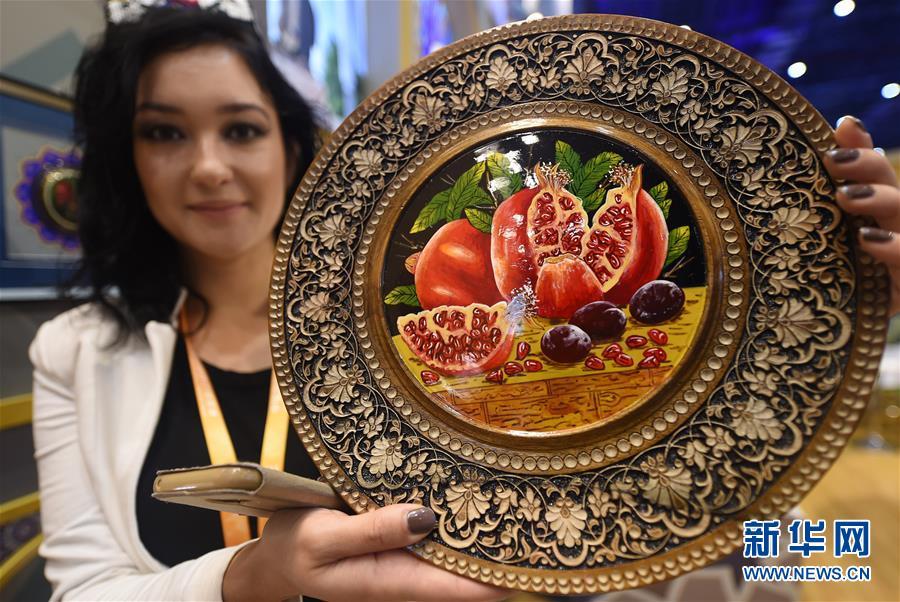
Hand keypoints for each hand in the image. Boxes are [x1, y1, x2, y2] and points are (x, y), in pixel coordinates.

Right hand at [223, 504, 510, 601]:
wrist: (274, 554)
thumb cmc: (295, 547)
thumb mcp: (325, 539)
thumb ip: (374, 530)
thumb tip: (426, 518)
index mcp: (394, 582)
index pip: (464, 589)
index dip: (503, 576)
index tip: (536, 553)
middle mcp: (409, 571)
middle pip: (470, 568)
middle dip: (501, 547)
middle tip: (538, 510)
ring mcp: (407, 554)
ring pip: (458, 545)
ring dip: (483, 527)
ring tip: (520, 494)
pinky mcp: (400, 535)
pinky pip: (438, 528)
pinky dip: (457, 513)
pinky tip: (475, 487)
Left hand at [825, 116, 899, 315]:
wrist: (827, 333)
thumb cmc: (824, 280)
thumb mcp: (816, 237)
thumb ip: (820, 198)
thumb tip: (833, 134)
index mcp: (871, 213)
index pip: (873, 171)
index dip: (862, 148)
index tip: (842, 130)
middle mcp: (892, 229)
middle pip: (890, 187)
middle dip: (867, 168)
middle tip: (834, 160)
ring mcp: (899, 257)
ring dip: (881, 201)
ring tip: (848, 196)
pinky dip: (893, 249)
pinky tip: (869, 240)